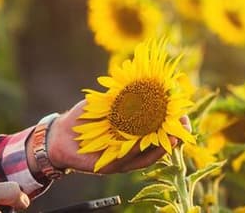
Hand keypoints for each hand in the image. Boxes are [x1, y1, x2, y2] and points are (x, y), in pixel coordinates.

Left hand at [46, 100, 190, 174]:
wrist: (59, 134)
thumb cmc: (85, 116)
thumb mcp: (105, 100)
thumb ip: (123, 92)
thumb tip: (143, 76)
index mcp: (135, 132)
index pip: (160, 131)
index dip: (174, 126)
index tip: (185, 117)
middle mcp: (132, 147)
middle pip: (158, 147)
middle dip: (173, 138)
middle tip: (183, 130)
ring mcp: (121, 159)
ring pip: (145, 157)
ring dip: (158, 148)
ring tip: (170, 139)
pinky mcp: (108, 167)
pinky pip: (124, 161)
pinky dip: (133, 151)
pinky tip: (140, 142)